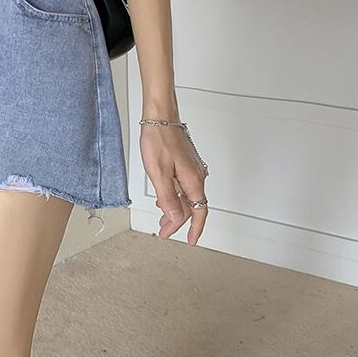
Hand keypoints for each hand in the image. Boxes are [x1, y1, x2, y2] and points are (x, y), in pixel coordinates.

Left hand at [140, 122, 208, 244]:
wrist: (159, 115)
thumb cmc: (158, 139)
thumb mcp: (159, 173)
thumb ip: (168, 198)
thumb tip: (176, 219)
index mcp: (192, 180)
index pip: (198, 212)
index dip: (195, 229)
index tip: (191, 241)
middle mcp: (196, 175)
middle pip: (191, 206)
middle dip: (178, 221)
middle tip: (164, 232)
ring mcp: (191, 169)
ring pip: (186, 196)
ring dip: (175, 209)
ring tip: (162, 219)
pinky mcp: (184, 163)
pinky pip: (183, 186)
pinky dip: (174, 196)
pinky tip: (165, 198)